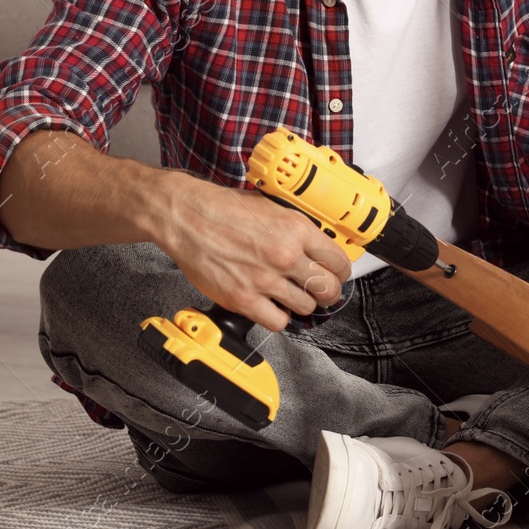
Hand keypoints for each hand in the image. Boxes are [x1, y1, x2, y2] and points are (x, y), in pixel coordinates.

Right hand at [153, 172, 353, 332]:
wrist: (188, 217)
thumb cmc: (225, 209)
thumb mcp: (272, 206)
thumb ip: (297, 228)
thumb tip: (318, 245)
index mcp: (297, 229)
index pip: (339, 262)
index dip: (341, 272)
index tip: (336, 275)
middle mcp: (285, 255)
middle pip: (328, 289)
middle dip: (328, 293)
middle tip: (322, 292)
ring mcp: (264, 280)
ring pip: (305, 307)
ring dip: (302, 304)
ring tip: (292, 296)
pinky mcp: (243, 299)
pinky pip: (277, 322)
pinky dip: (278, 317)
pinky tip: (273, 306)